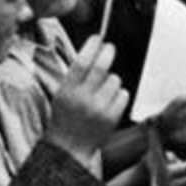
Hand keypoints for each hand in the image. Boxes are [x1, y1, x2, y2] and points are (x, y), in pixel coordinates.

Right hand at [46, 35, 126, 160]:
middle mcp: (83, 99)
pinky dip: (119, 94)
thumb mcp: (62, 94)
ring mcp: (99, 109)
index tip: (97, 38)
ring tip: (103, 89)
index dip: (91, 46)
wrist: (68, 148)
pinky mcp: (112, 118)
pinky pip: (123, 94)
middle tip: (109, 48)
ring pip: (115, 80)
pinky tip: (109, 101)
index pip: (81, 62)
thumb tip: (95, 49)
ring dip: (112, 79)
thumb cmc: (65, 116)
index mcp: (67, 91)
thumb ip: (76, 76)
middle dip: (108, 53)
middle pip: (102, 67)